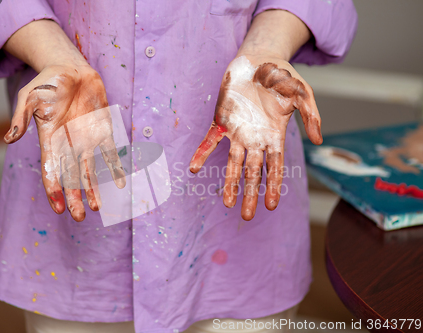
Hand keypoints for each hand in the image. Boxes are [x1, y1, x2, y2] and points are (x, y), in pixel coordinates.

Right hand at [4, 64, 124, 221]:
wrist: (71, 69)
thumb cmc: (48, 82)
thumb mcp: (30, 97)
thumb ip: (21, 117)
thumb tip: (8, 139)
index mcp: (50, 140)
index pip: (51, 171)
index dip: (54, 190)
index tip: (58, 208)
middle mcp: (68, 145)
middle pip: (72, 177)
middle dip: (76, 198)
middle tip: (80, 217)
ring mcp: (86, 140)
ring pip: (90, 170)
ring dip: (94, 189)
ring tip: (98, 208)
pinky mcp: (102, 131)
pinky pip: (110, 152)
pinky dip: (115, 167)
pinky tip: (121, 183)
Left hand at [190, 54, 321, 219]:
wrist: (258, 58)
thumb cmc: (281, 76)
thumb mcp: (303, 93)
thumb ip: (312, 115)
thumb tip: (319, 140)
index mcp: (275, 136)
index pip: (275, 167)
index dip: (274, 186)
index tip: (272, 206)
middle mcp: (255, 139)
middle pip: (253, 172)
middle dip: (250, 194)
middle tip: (246, 216)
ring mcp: (237, 132)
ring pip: (233, 163)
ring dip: (230, 183)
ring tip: (227, 204)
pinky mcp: (221, 121)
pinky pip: (210, 140)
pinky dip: (202, 154)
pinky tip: (194, 168)